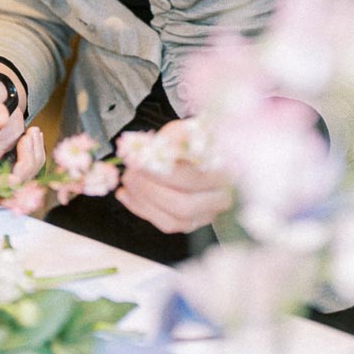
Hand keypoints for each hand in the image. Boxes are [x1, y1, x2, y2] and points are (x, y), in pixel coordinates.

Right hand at [0, 59, 44, 182]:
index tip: (15, 176)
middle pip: (1, 188)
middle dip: (23, 167)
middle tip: (29, 137)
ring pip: (19, 181)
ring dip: (33, 157)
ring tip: (32, 132)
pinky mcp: (10, 164)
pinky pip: (28, 171)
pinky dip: (36, 154)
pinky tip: (33, 135)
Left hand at [115, 119, 232, 233]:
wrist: (203, 152)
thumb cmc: (194, 139)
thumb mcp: (184, 129)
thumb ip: (169, 139)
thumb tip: (147, 152)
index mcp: (226, 171)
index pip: (190, 179)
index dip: (160, 173)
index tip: (138, 162)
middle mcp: (221, 198)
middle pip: (183, 205)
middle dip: (149, 190)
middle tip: (130, 173)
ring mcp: (208, 215)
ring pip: (173, 220)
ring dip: (143, 201)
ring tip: (128, 180)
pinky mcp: (192, 224)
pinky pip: (165, 224)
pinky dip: (141, 209)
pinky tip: (126, 193)